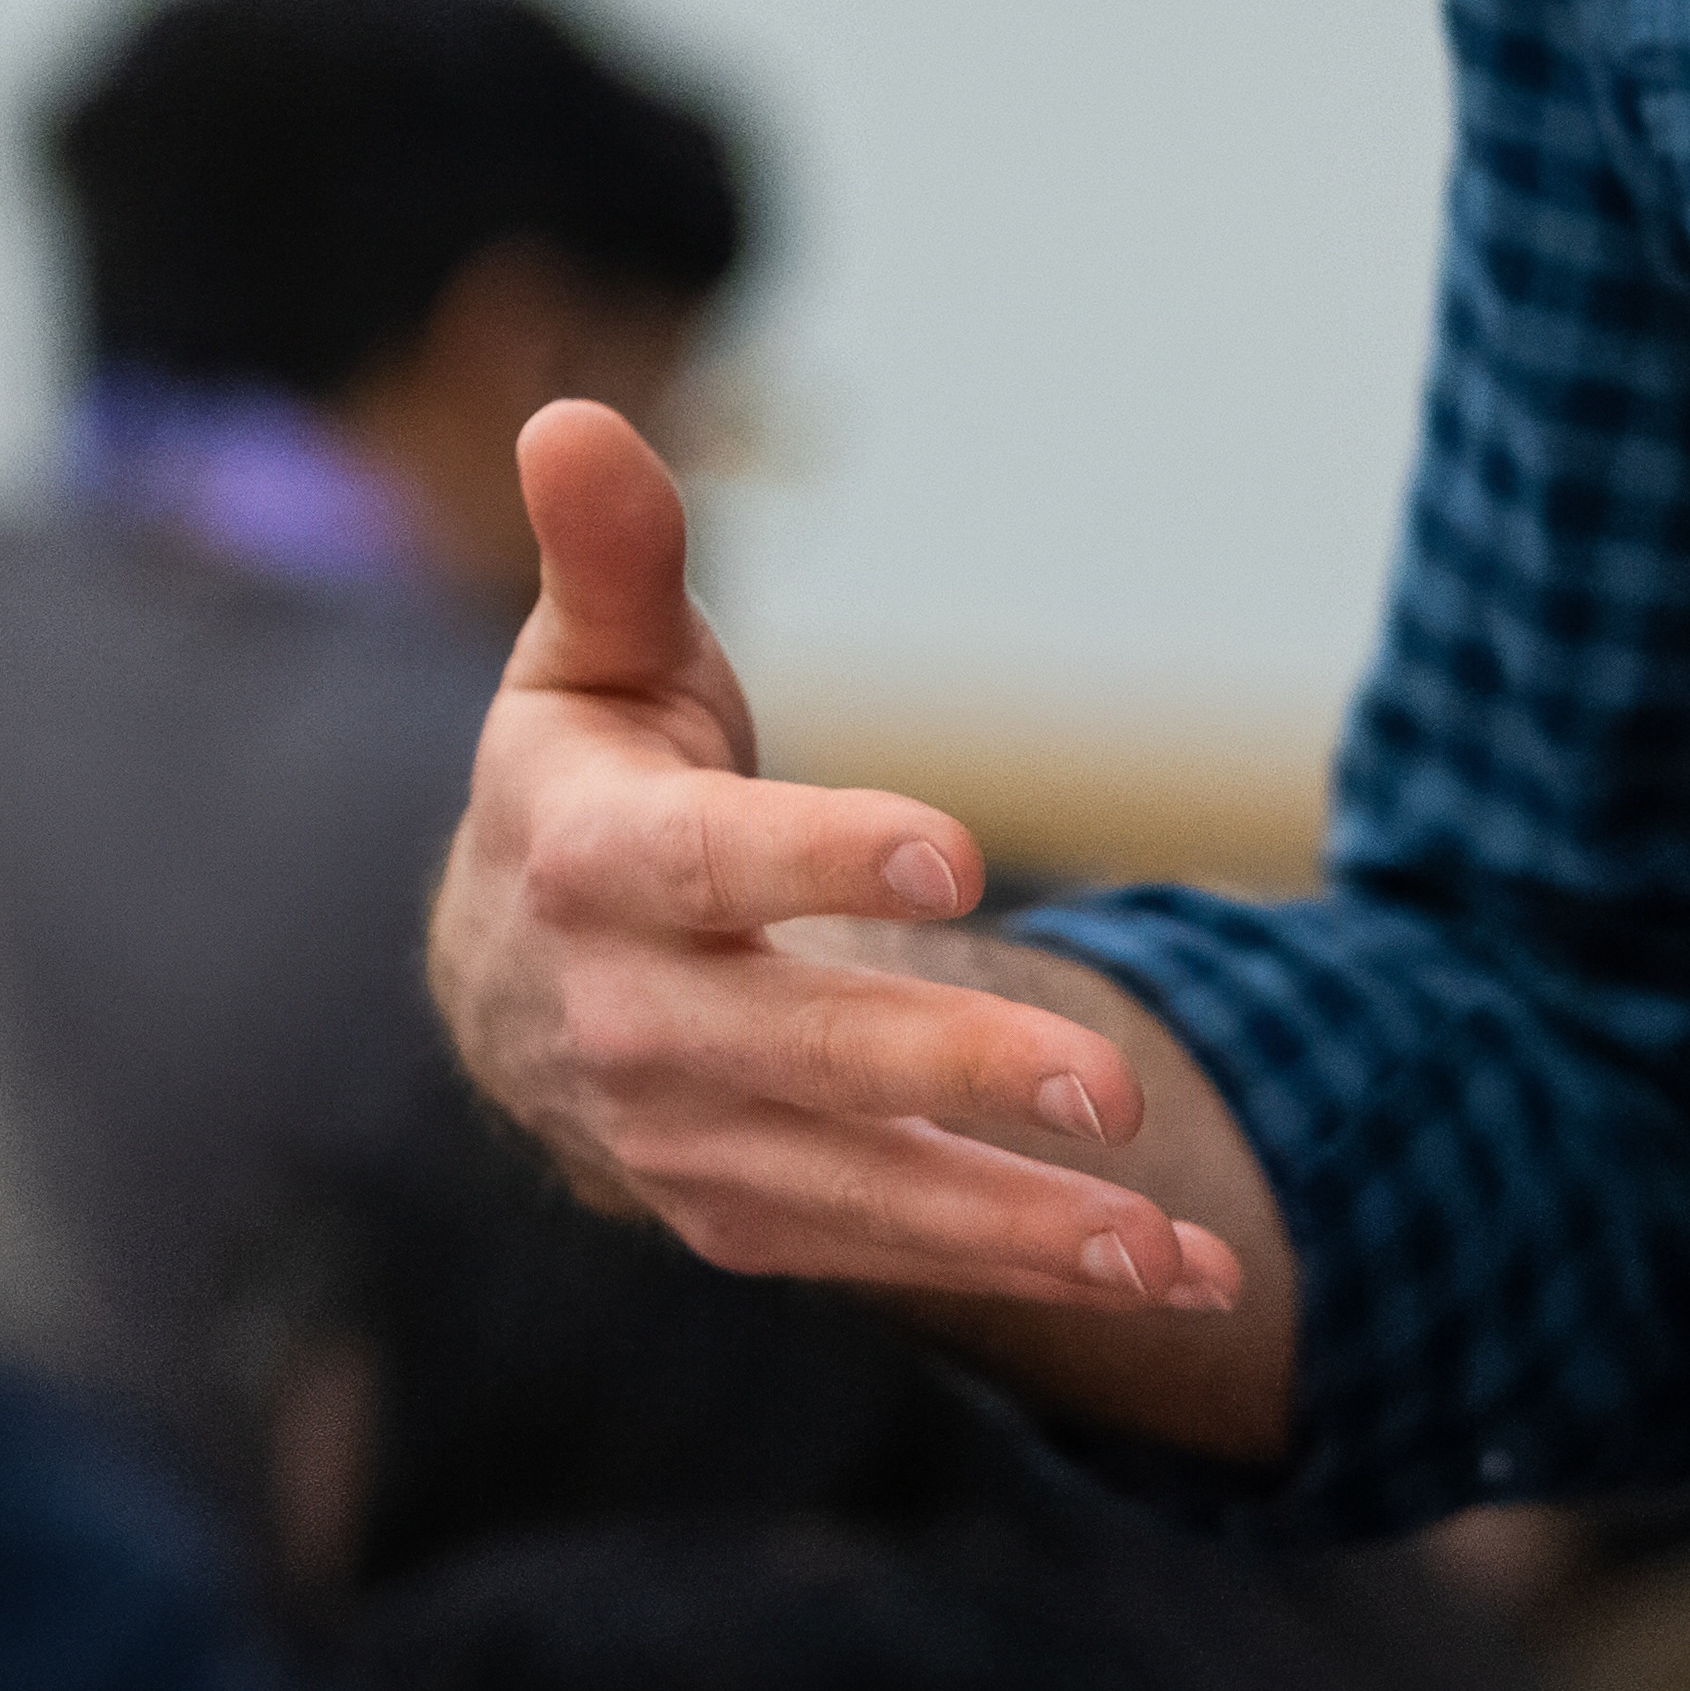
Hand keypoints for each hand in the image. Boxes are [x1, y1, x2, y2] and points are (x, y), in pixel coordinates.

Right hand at [425, 399, 1249, 1317]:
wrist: (512, 985)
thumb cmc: (597, 775)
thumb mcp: (594, 658)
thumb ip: (614, 553)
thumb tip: (568, 417)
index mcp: (589, 861)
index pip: (704, 864)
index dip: (818, 857)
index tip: (955, 855)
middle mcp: (626, 1021)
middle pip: (802, 1052)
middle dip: (957, 1069)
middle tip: (1111, 1084)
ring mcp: (682, 1137)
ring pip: (861, 1189)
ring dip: (1021, 1221)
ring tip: (1169, 1243)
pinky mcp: (743, 1214)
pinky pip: (894, 1249)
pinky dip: (1030, 1267)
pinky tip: (1176, 1273)